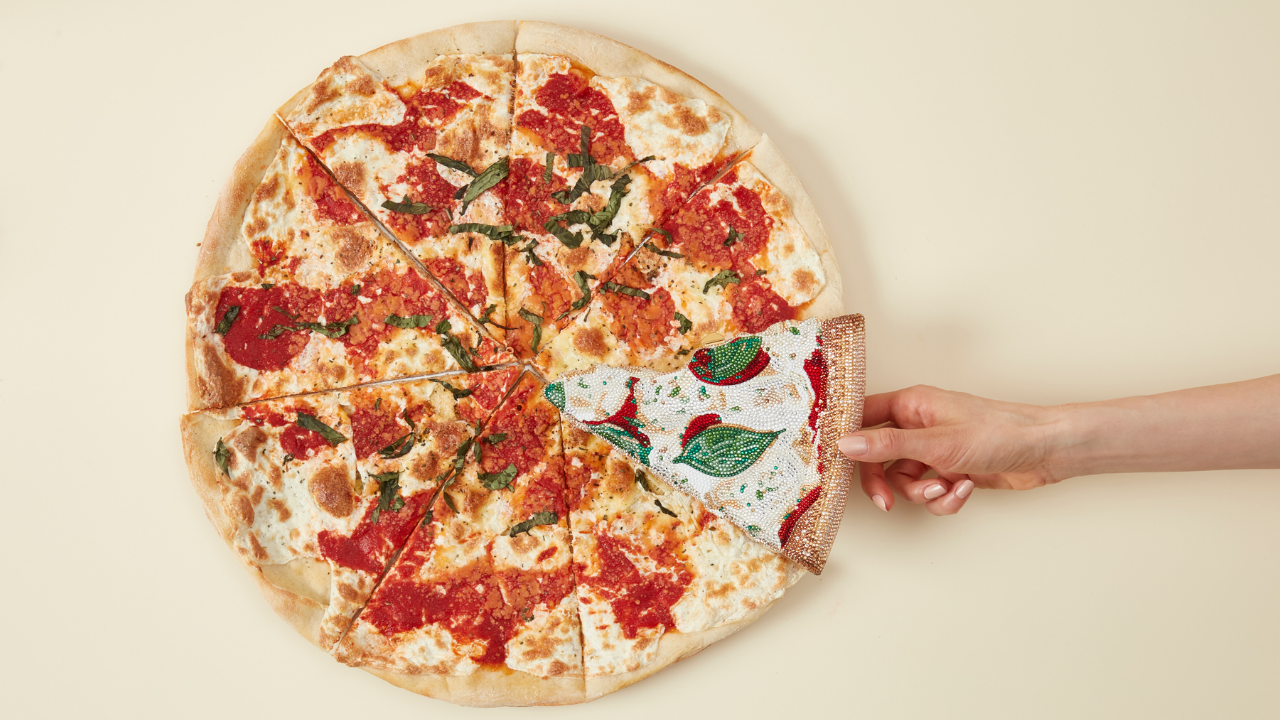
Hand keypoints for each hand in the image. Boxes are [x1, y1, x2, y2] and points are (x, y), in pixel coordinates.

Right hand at [839, 385, 1067, 515]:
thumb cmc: (999, 433)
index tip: (835, 464)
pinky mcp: (950, 471)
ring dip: (923, 493)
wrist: (1046, 452)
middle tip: (886, 502)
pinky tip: (964, 489)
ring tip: (946, 488)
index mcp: (911, 405)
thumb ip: (888, 446)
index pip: (862, 418)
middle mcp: (918, 425)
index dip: (847, 439)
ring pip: (905, 481)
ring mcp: (934, 450)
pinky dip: (945, 498)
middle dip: (883, 483)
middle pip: (878, 457)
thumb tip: (844, 444)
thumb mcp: (936, 443)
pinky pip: (930, 493)